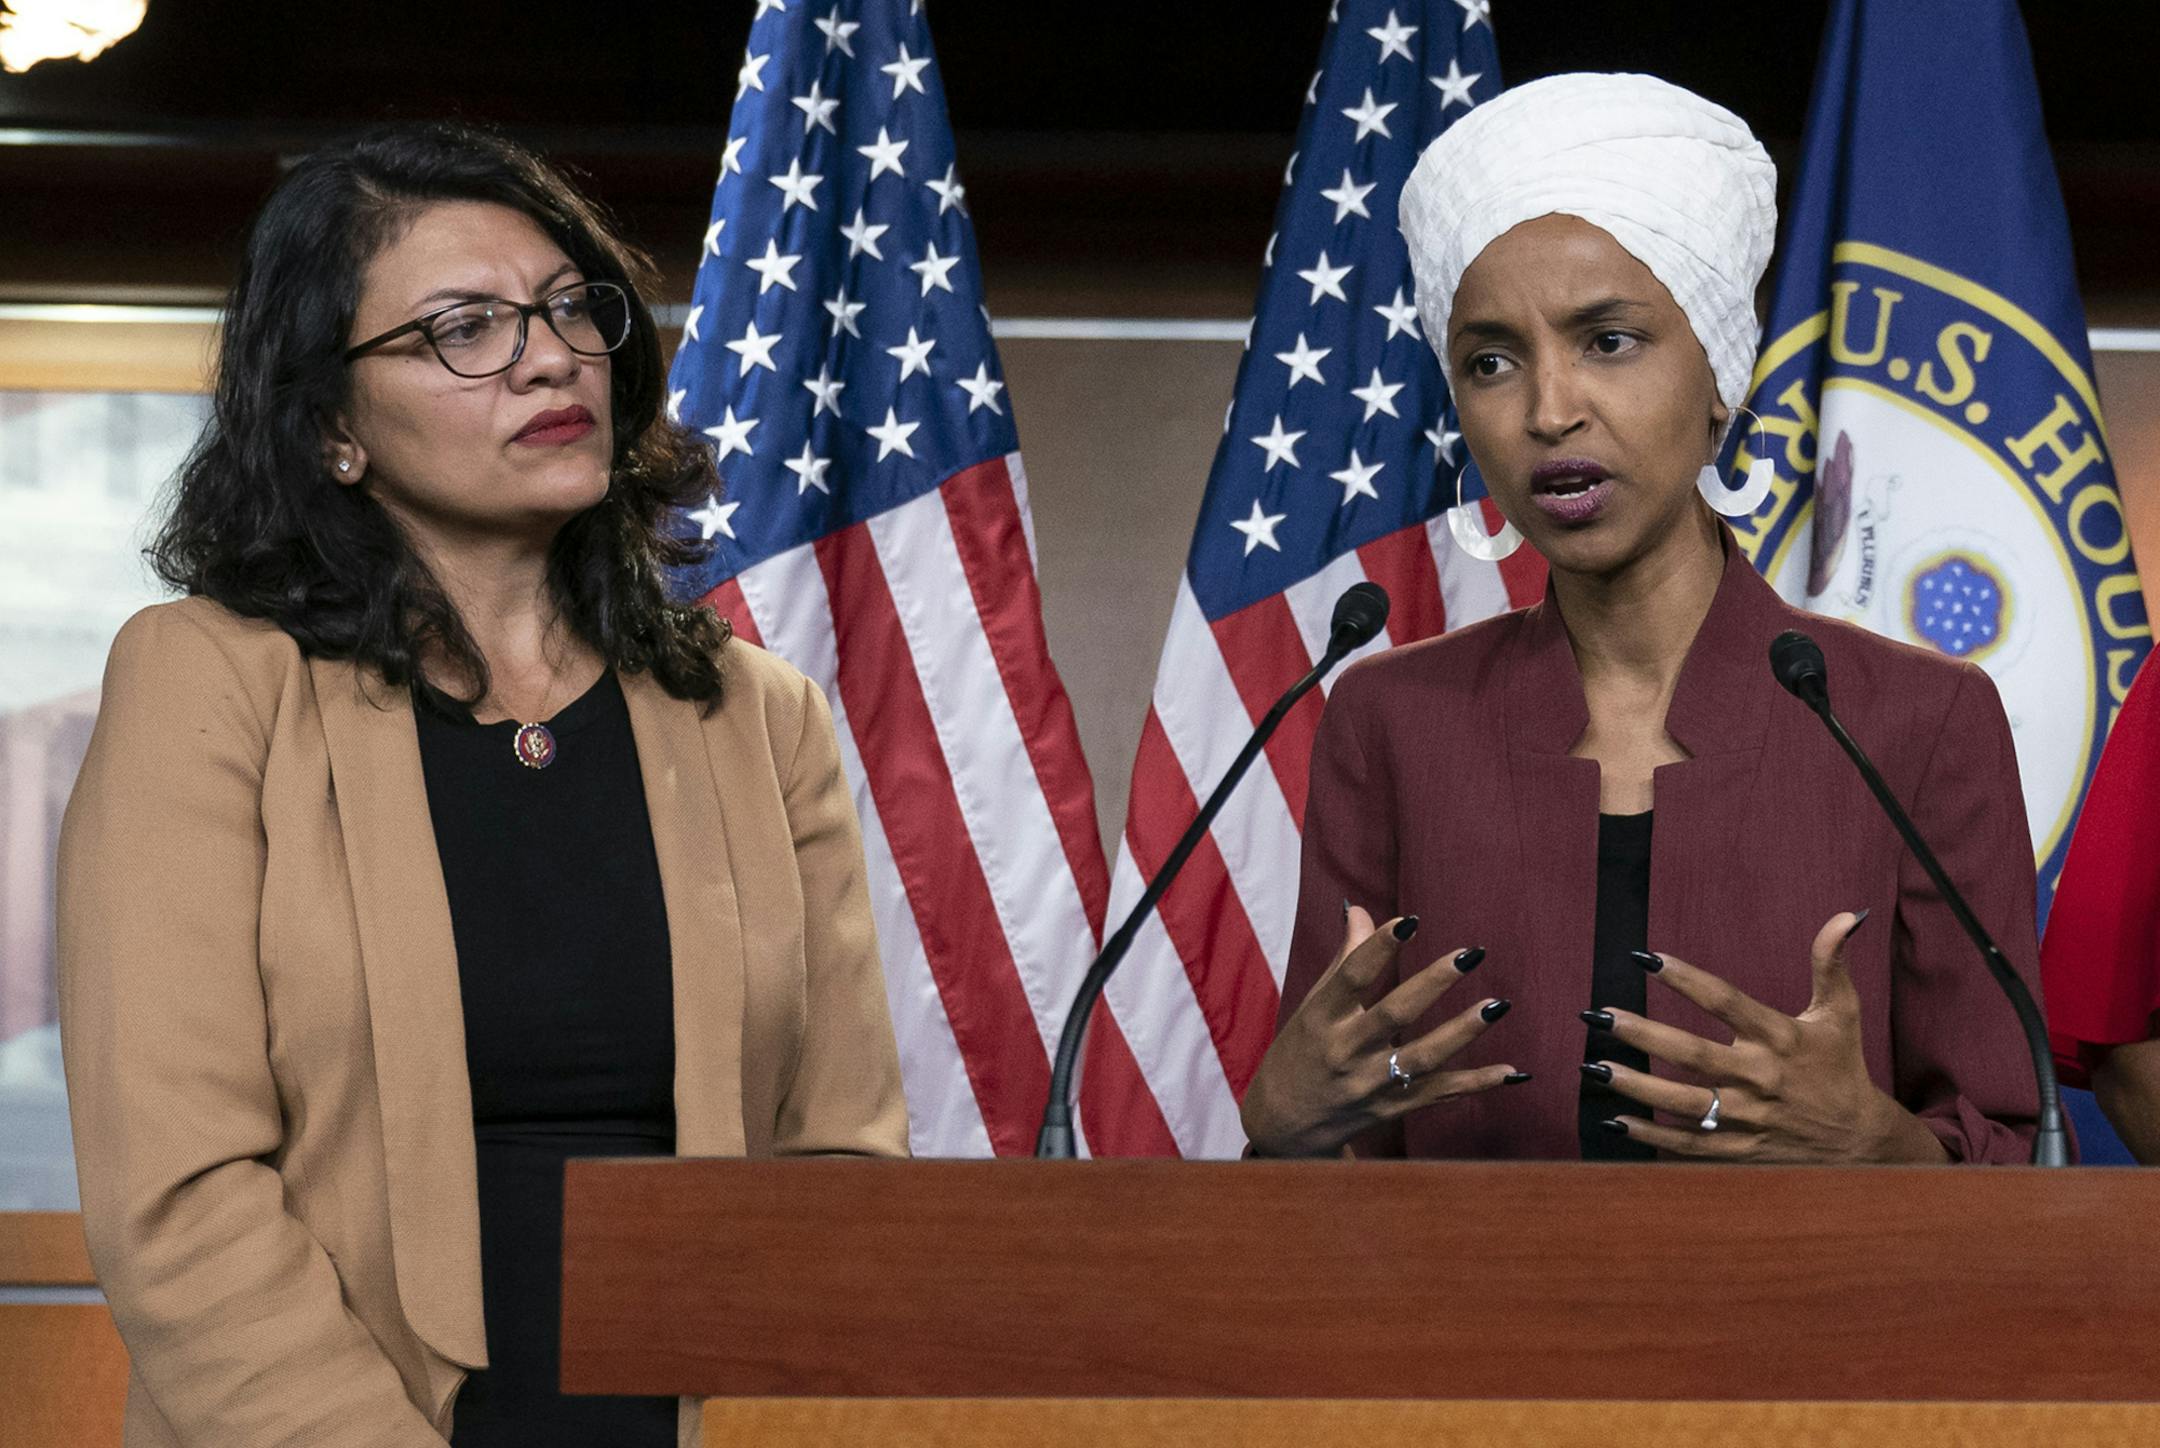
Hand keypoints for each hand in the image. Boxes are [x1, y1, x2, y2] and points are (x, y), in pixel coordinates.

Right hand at [1240, 905, 1523, 1157]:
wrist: (1285, 1124)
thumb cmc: (1301, 1051)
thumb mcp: (1313, 1006)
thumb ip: (1344, 960)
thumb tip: (1360, 910)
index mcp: (1321, 1019)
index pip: (1351, 977)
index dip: (1379, 948)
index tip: (1411, 921)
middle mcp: (1345, 1052)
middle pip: (1394, 1015)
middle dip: (1432, 983)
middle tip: (1468, 955)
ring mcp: (1370, 1084)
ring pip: (1422, 1057)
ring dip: (1462, 1032)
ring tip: (1497, 1005)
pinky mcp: (1391, 1109)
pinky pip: (1438, 1094)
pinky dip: (1475, 1084)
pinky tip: (1510, 1071)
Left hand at [1592, 910, 1947, 1162]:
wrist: (1861, 1140)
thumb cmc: (1841, 1065)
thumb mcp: (1841, 1012)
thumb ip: (1831, 963)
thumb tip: (1846, 914)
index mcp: (1781, 1038)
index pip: (1726, 1001)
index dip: (1686, 979)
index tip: (1645, 958)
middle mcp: (1761, 1077)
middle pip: (1693, 1055)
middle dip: (1644, 1035)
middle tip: (1601, 1016)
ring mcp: (1749, 1117)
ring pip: (1684, 1102)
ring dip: (1637, 1087)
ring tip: (1594, 1068)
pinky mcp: (1742, 1148)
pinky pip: (1690, 1145)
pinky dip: (1653, 1136)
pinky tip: (1616, 1122)